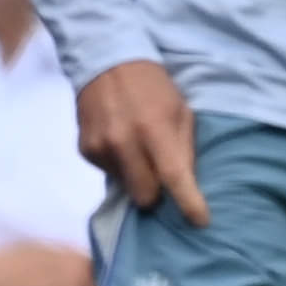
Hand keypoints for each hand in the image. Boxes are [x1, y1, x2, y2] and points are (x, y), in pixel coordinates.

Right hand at [76, 60, 206, 223]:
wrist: (107, 63)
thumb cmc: (155, 89)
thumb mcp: (181, 112)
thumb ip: (185, 149)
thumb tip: (189, 185)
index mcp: (155, 129)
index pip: (174, 176)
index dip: (189, 203)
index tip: (201, 222)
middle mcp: (124, 142)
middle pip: (145, 196)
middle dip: (156, 194)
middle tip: (162, 176)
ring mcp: (100, 147)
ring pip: (126, 187)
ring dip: (136, 176)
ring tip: (138, 147)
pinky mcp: (85, 149)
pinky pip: (109, 173)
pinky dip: (119, 165)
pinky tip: (121, 141)